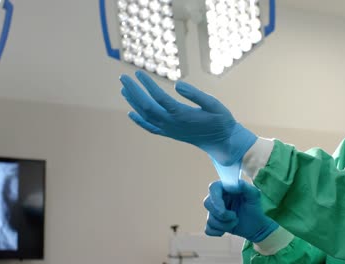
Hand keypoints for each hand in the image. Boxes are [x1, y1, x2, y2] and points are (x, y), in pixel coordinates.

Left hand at [120, 71, 256, 165]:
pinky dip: (139, 121)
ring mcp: (169, 130)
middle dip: (134, 91)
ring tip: (124, 88)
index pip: (159, 98)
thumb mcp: (215, 105)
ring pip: (146, 116)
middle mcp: (172, 124)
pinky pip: (150, 128)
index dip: (147, 85)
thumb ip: (196, 94)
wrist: (221, 142)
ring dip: (133, 102)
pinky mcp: (170, 133)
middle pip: (147, 106)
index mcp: (182, 115)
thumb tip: (178, 84)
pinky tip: (131, 113)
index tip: (138, 72)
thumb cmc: (221, 120)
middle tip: (123, 77)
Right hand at [204, 180, 278, 242]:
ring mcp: (214, 211)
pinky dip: (218, 232)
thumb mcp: (254, 196)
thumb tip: (237, 183)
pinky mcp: (214, 223)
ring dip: (225, 225)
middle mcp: (217, 198)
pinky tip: (228, 229)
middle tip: (234, 216)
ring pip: (210, 219)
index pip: (213, 188)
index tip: (223, 210)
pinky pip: (208, 229)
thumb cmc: (255, 207)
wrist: (256, 225)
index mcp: (225, 188)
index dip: (215, 199)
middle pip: (207, 203)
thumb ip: (246, 187)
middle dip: (221, 215)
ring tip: (236, 221)